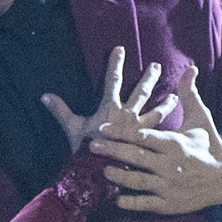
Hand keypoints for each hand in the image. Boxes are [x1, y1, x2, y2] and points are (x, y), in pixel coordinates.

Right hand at [40, 46, 169, 153]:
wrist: (98, 173)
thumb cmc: (84, 151)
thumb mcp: (72, 129)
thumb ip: (60, 111)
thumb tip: (44, 95)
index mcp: (110, 109)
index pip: (112, 80)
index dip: (115, 63)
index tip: (120, 48)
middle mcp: (128, 115)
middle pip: (141, 92)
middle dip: (149, 77)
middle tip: (157, 66)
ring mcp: (139, 130)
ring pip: (157, 112)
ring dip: (166, 104)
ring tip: (175, 97)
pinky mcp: (145, 144)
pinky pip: (160, 135)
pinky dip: (169, 132)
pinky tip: (178, 130)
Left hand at [94, 67, 221, 214]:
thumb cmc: (210, 145)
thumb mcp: (201, 118)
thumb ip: (189, 94)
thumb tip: (190, 68)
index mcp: (176, 144)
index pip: (144, 136)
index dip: (122, 132)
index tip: (102, 128)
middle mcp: (171, 165)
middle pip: (137, 157)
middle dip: (113, 151)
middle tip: (92, 146)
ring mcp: (170, 186)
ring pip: (139, 181)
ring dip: (119, 176)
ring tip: (102, 170)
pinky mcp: (170, 204)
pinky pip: (147, 204)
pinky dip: (132, 203)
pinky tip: (116, 200)